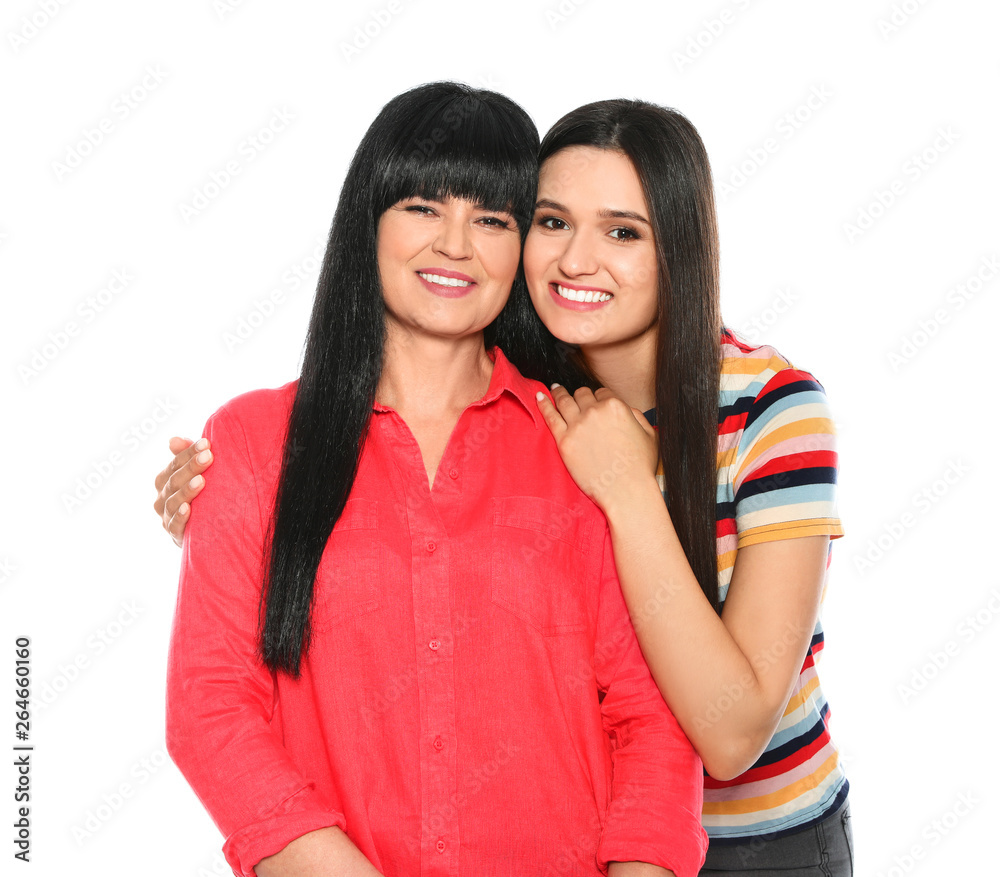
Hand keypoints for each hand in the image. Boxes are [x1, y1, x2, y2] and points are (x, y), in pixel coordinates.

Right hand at [153, 436, 212, 546]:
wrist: (206, 531)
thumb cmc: (201, 495)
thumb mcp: (197, 474)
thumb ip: (186, 456)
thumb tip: (173, 439)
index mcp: (165, 481)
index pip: (175, 464)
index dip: (188, 453)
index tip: (206, 443)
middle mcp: (162, 498)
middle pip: (174, 480)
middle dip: (191, 467)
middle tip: (209, 456)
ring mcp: (167, 517)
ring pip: (173, 502)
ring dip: (187, 490)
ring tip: (201, 480)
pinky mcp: (176, 534)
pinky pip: (175, 525)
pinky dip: (180, 516)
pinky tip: (188, 508)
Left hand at [535, 385, 658, 510]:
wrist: (626, 491)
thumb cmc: (640, 467)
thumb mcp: (649, 435)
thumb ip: (638, 416)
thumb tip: (627, 410)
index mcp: (616, 406)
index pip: (602, 393)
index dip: (600, 398)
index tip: (596, 403)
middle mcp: (595, 412)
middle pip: (582, 395)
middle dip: (581, 396)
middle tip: (575, 397)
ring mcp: (577, 426)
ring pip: (565, 401)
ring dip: (559, 393)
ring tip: (555, 390)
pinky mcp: (564, 441)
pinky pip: (550, 417)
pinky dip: (543, 404)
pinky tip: (539, 397)